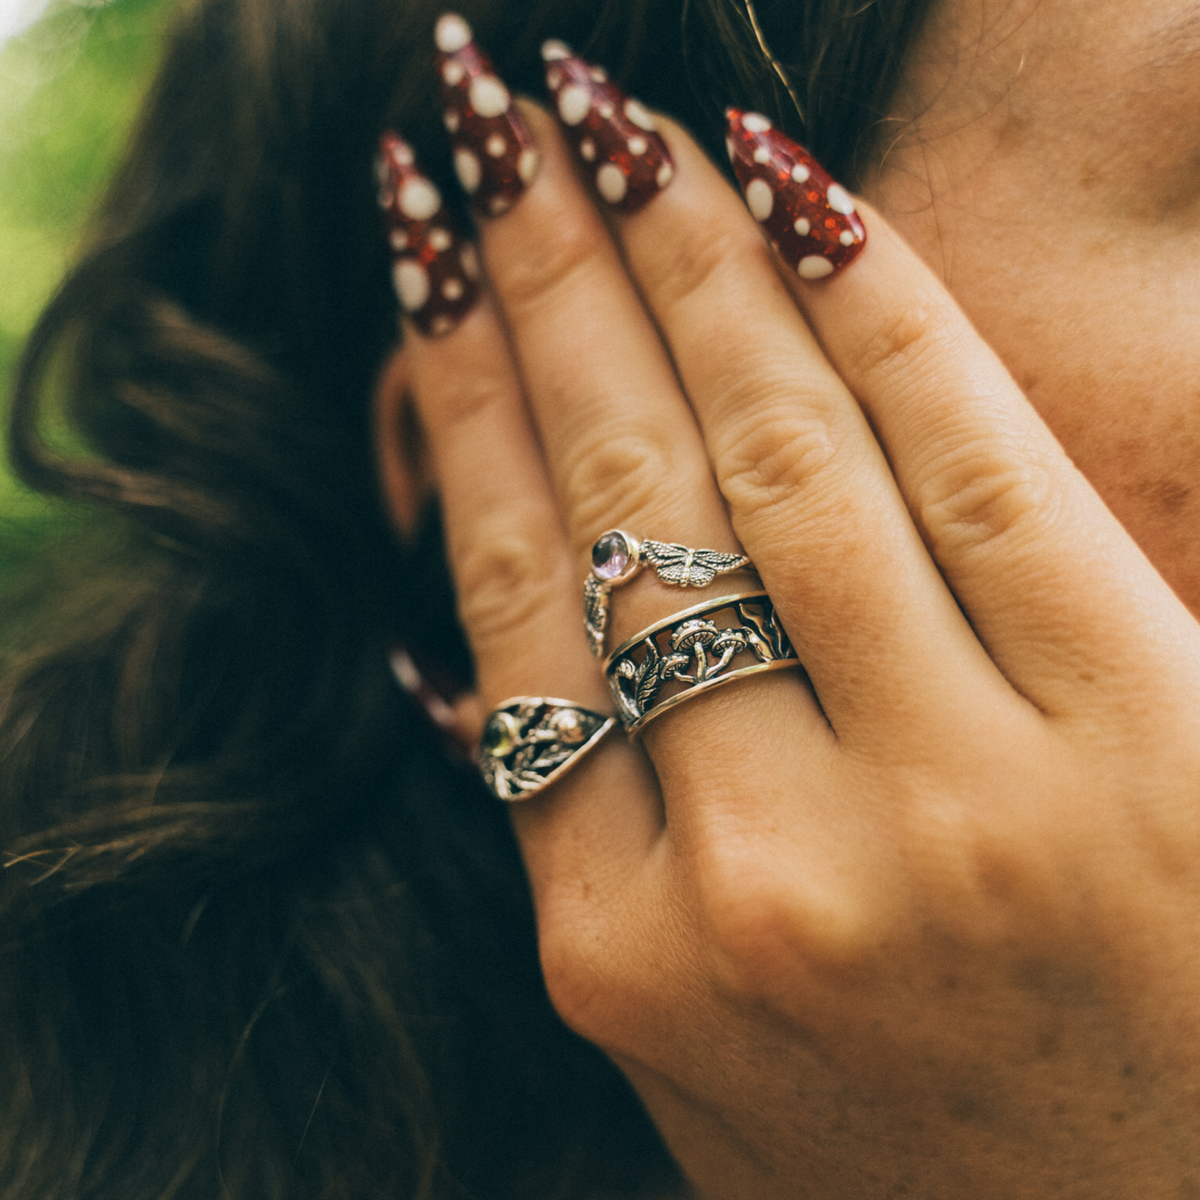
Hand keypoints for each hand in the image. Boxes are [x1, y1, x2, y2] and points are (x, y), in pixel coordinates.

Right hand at [380, 97, 1199, 1197]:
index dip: (456, 404)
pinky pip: (969, 467)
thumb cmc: (904, 1157)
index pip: (509, 601)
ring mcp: (951, 800)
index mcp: (621, 946)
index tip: (423, 267)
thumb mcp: (679, 1046)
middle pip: (618, 502)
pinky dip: (870, 306)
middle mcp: (758, 866)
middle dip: (538, 282)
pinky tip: (786, 188)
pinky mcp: (1138, 735)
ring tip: (603, 128)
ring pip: (772, 462)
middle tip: (483, 131)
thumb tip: (475, 659)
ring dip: (674, 263)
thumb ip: (580, 862)